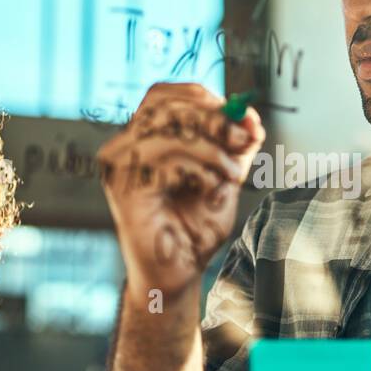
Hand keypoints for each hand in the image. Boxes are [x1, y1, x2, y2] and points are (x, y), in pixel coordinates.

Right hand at [97, 82, 264, 299]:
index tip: (238, 116)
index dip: (202, 97)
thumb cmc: (195, 229)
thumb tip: (250, 115)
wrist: (177, 276)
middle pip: (165, 106)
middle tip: (244, 139)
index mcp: (142, 139)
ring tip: (231, 174)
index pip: (162, 94)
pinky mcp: (124, 190)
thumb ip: (236, 146)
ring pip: (168, 130)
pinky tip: (210, 189)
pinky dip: (198, 170)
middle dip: (214, 119)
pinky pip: (165, 161)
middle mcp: (123, 149)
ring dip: (211, 150)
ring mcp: (120, 169)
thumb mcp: (225, 177)